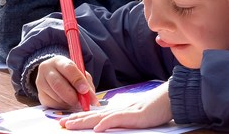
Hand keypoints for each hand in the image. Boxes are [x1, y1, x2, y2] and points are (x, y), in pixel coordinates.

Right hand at [35, 55, 95, 109]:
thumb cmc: (70, 74)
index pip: (68, 68)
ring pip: (56, 96)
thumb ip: (86, 83)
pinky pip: (52, 104)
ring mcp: (40, 82)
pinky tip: (66, 102)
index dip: (78, 80)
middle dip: (72, 95)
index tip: (85, 90)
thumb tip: (92, 99)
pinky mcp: (40, 95)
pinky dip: (62, 106)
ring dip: (68, 102)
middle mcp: (46, 69)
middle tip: (80, 101)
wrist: (54, 75)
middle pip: (58, 84)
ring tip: (74, 100)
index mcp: (58, 61)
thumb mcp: (79, 73)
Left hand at [58, 82, 172, 131]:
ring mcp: (124, 113)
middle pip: (92, 116)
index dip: (80, 118)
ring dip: (84, 121)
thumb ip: (120, 121)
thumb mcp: (133, 117)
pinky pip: (117, 120)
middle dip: (75, 120)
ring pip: (99, 117)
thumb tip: (106, 126)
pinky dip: (106, 124)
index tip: (67, 122)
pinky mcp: (133, 116)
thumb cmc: (153, 109)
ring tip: (71, 125)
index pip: (93, 116)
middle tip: (61, 124)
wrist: (167, 99)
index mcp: (116, 113)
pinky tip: (97, 128)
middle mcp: (116, 112)